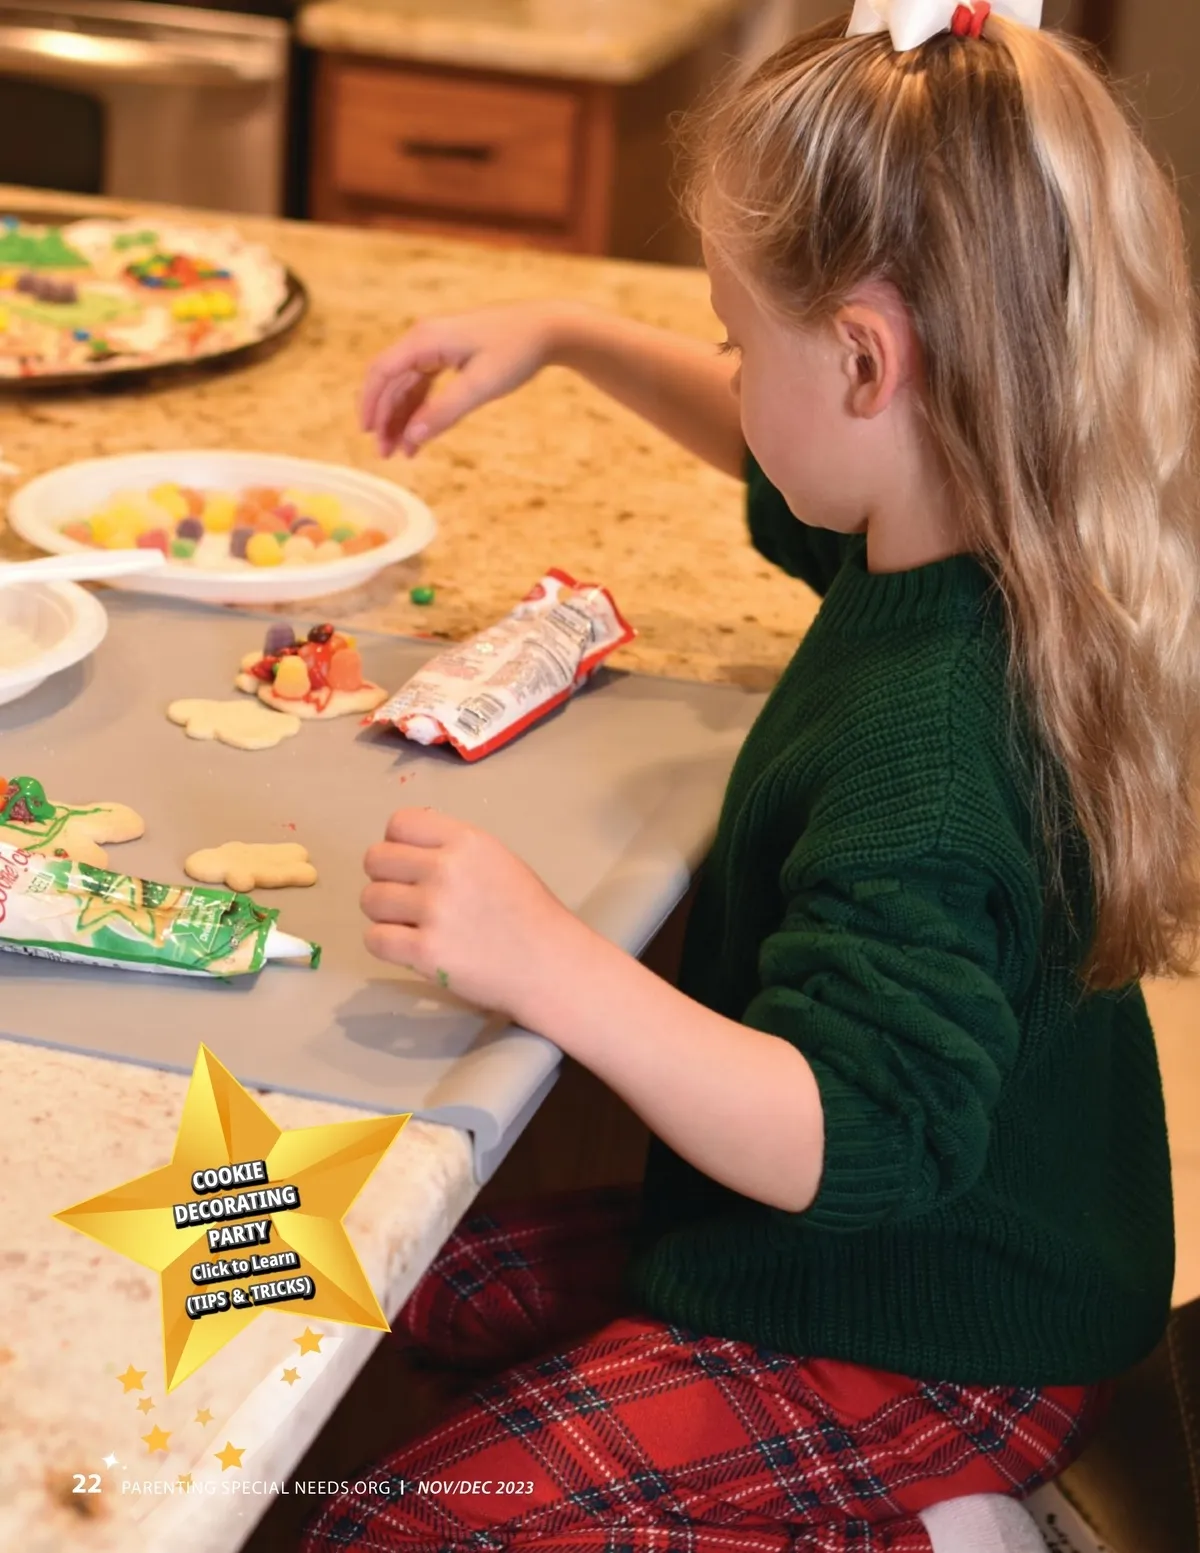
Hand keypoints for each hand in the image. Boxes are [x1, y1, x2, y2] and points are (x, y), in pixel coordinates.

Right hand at [360, 301, 587, 457]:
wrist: (548, 328)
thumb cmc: (516, 351)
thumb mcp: (480, 386)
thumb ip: (444, 412)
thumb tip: (412, 437)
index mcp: (425, 339)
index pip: (382, 372)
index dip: (370, 404)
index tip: (367, 434)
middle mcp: (425, 338)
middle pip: (391, 381)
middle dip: (385, 419)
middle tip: (385, 455)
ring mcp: (436, 345)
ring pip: (406, 386)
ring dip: (401, 418)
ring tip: (401, 453)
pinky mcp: (450, 353)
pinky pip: (424, 384)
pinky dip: (420, 409)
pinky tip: (419, 435)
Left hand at [361, 808, 579, 1022]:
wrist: (551, 964)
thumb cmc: (528, 912)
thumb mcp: (497, 859)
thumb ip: (453, 848)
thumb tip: (404, 844)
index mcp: (466, 841)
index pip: (399, 823)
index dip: (397, 844)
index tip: (410, 865)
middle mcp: (446, 869)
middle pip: (375, 859)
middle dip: (385, 879)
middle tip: (407, 899)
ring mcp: (434, 911)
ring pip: (370, 900)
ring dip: (384, 914)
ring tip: (413, 925)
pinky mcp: (425, 951)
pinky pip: (374, 939)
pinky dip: (387, 946)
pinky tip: (412, 948)